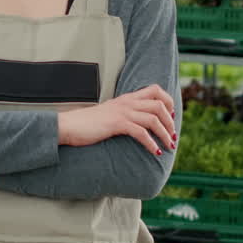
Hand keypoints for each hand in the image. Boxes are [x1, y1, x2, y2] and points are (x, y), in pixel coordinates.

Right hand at [58, 84, 176, 154]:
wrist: (69, 125)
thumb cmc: (88, 123)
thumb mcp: (110, 114)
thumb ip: (124, 114)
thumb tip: (137, 124)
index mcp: (127, 98)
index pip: (155, 90)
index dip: (168, 102)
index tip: (170, 117)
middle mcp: (127, 102)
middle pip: (160, 105)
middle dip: (170, 122)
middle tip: (173, 137)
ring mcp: (122, 112)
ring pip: (154, 119)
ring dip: (165, 134)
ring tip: (169, 146)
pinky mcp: (117, 124)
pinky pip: (141, 132)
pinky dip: (151, 143)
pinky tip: (154, 152)